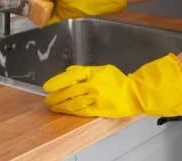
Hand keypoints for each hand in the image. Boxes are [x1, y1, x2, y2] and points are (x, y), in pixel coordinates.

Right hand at [33, 0, 126, 24]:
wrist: (101, 3)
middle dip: (30, 0)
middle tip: (19, 3)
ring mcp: (61, 5)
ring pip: (44, 7)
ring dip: (36, 9)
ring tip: (26, 12)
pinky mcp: (65, 13)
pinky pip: (52, 16)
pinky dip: (45, 18)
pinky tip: (40, 21)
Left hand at [42, 53, 181, 117]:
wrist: (134, 93)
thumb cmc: (118, 81)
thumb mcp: (102, 69)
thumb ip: (84, 70)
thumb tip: (69, 71)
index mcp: (93, 72)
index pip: (70, 76)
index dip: (57, 81)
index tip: (47, 86)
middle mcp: (92, 84)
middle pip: (69, 90)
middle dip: (55, 95)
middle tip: (47, 98)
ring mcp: (95, 97)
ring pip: (73, 101)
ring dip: (60, 104)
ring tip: (52, 106)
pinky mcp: (98, 109)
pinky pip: (80, 111)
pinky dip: (70, 111)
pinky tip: (63, 111)